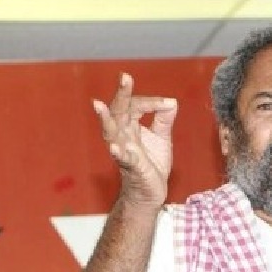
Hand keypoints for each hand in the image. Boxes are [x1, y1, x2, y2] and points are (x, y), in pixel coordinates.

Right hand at [93, 73, 177, 208]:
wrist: (150, 193)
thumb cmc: (151, 164)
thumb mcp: (161, 138)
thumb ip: (164, 119)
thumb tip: (172, 101)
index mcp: (130, 127)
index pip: (135, 106)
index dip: (150, 102)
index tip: (166, 103)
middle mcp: (124, 137)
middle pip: (119, 113)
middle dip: (121, 95)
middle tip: (125, 78)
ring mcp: (125, 152)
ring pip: (112, 134)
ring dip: (107, 120)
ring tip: (99, 106)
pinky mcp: (132, 168)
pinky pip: (123, 160)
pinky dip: (119, 153)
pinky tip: (114, 147)